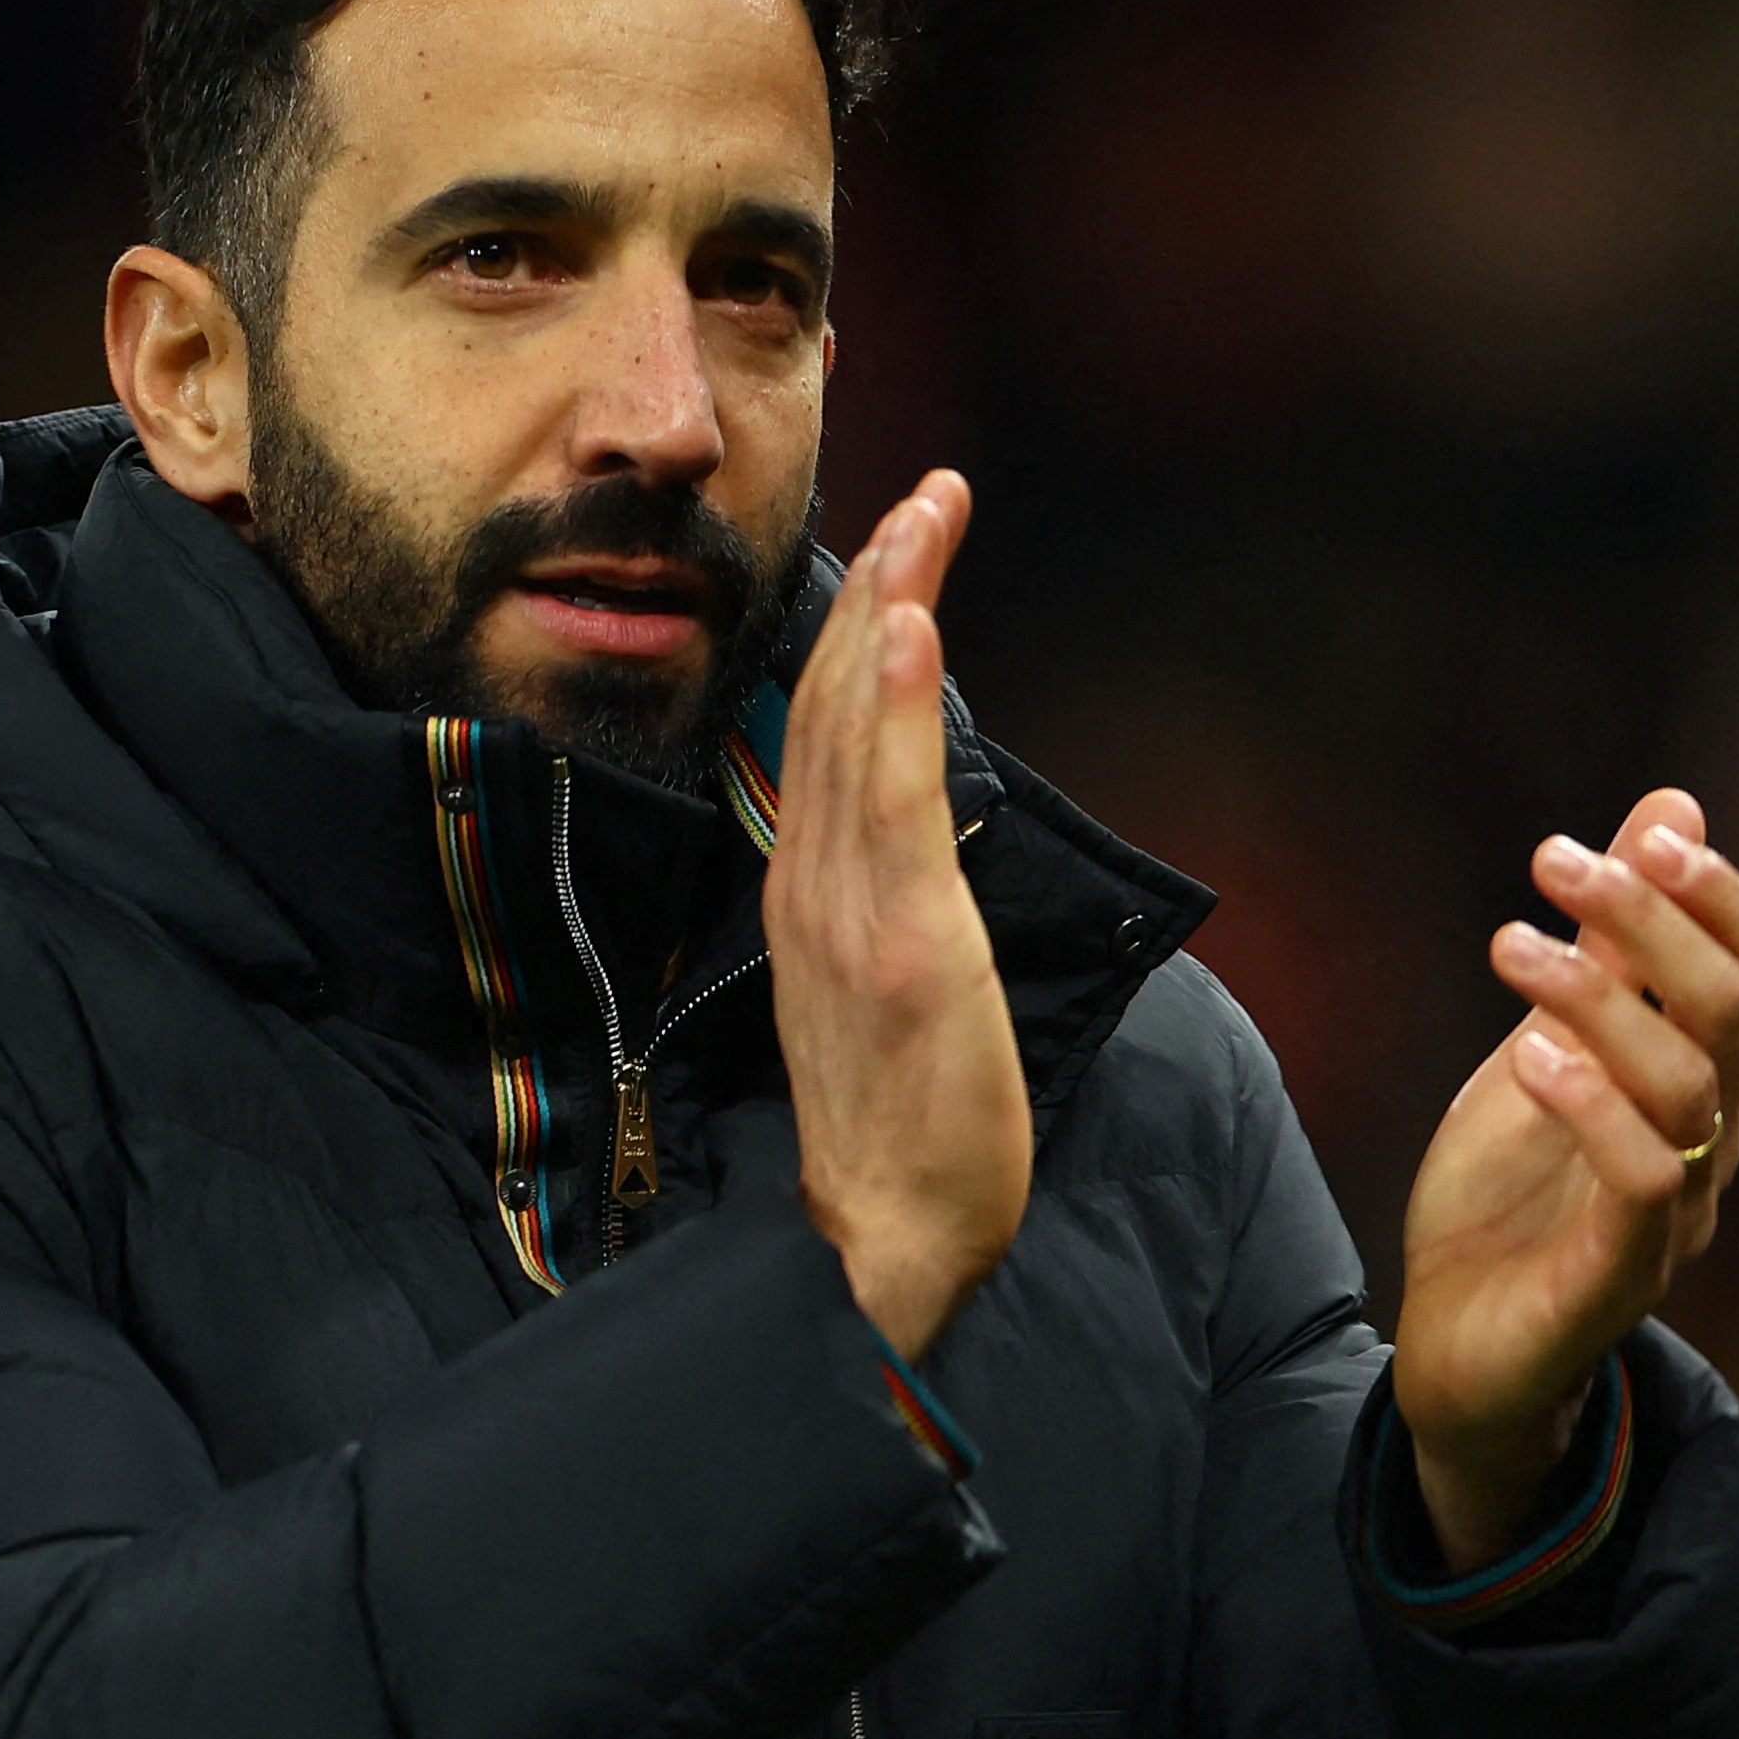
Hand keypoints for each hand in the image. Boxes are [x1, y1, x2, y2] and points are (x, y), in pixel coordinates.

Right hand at [765, 472, 1031, 1359]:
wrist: (884, 1246)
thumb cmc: (899, 1136)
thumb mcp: (880, 998)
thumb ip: (880, 913)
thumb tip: (901, 854)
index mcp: (809, 894)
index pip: (830, 732)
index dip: (861, 630)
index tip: (903, 542)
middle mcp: (815, 885)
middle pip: (840, 706)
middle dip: (882, 587)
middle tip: (928, 492)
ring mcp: (852, 911)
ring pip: (863, 729)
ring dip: (893, 611)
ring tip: (922, 516)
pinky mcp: (904, 948)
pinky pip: (895, 807)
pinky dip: (898, 708)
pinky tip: (910, 627)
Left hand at [1394, 789, 1738, 1567]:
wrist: (1459, 1349)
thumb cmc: (1514, 1195)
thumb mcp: (1549, 1042)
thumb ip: (1613, 945)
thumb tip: (1672, 807)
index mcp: (1706, 1086)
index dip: (1728, 898)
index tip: (1650, 834)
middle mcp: (1713, 1145)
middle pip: (1732, 1011)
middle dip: (1650, 917)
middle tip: (1552, 862)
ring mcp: (1674, 1215)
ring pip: (1688, 1085)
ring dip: (1597, 994)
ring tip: (1509, 945)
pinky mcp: (1617, 1277)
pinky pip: (1645, 1182)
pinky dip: (1591, 1104)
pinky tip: (1526, 1056)